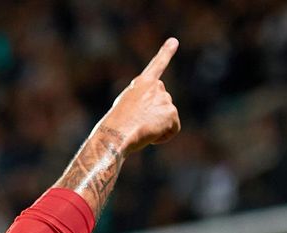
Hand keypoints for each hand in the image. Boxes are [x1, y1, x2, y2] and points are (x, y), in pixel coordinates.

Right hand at [106, 38, 180, 153]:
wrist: (115, 135)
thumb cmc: (112, 128)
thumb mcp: (123, 110)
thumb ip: (141, 106)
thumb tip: (158, 117)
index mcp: (141, 83)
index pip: (157, 66)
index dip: (166, 53)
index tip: (174, 41)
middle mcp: (156, 86)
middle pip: (162, 104)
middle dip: (153, 116)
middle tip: (137, 124)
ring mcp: (165, 98)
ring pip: (166, 118)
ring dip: (156, 128)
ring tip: (140, 130)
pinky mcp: (171, 112)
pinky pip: (172, 130)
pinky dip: (163, 137)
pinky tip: (149, 136)